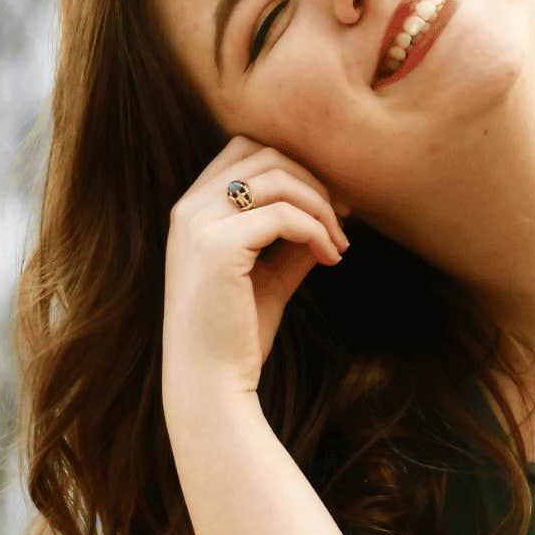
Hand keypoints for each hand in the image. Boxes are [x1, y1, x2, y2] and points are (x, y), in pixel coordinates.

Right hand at [160, 136, 350, 415]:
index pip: (246, 150)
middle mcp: (189, 208)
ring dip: (321, 206)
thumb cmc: (237, 334)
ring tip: (339, 244)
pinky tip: (331, 259)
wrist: (210, 384)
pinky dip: (317, 231)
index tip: (331, 202)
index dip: (296, 167)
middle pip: (265, 153)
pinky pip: (284, 215)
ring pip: (278, 177)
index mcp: (193, 209)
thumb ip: (293, 237)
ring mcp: (199, 223)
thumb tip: (333, 208)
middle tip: (346, 217)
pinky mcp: (217, 246)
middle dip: (314, 180)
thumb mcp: (270, 274)